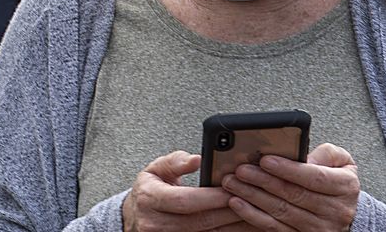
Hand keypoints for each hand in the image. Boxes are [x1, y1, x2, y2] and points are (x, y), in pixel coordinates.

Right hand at [123, 152, 243, 231]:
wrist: (135, 216)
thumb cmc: (149, 189)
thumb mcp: (156, 168)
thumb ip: (176, 161)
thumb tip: (196, 159)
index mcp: (150, 199)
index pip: (185, 201)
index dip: (211, 197)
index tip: (231, 189)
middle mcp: (155, 223)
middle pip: (198, 220)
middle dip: (226, 211)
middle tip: (250, 201)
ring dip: (228, 226)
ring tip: (250, 215)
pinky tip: (237, 226)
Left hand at [221, 143, 358, 230]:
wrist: (348, 216)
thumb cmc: (339, 184)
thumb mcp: (343, 162)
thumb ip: (326, 153)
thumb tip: (301, 155)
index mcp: (345, 187)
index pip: (314, 177)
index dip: (288, 169)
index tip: (265, 160)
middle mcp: (334, 211)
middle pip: (293, 195)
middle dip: (263, 181)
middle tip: (241, 170)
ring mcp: (317, 229)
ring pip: (281, 213)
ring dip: (253, 198)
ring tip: (234, 184)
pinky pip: (274, 229)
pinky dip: (253, 216)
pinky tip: (239, 205)